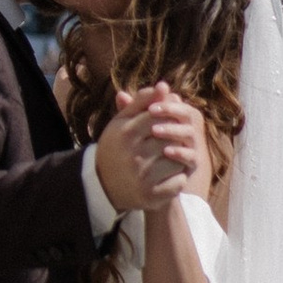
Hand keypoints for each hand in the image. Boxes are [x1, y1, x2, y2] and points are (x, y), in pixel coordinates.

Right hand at [93, 85, 209, 215]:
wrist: (102, 184)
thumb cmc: (117, 146)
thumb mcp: (122, 122)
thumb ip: (142, 101)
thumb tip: (164, 85)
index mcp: (125, 134)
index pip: (158, 117)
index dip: (168, 118)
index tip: (169, 122)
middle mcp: (133, 156)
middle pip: (170, 139)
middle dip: (176, 138)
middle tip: (175, 139)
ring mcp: (142, 178)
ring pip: (177, 161)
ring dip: (180, 158)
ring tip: (173, 157)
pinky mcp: (151, 196)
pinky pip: (178, 182)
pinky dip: (179, 177)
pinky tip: (170, 174)